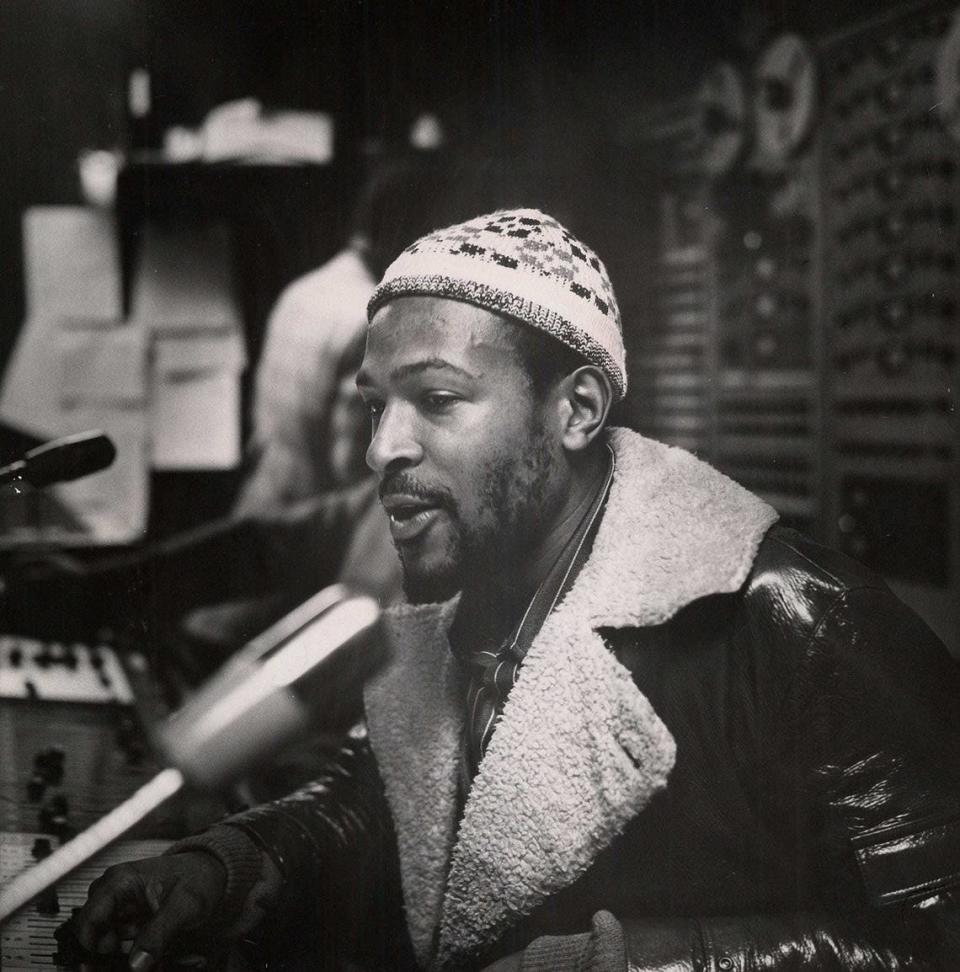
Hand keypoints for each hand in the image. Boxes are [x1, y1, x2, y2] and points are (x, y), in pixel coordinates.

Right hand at [66, 852, 226, 969]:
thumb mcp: (184, 906)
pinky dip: (136, 950)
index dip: (93, 948)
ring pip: (108, 941)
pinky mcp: (128, 916)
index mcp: (120, 882)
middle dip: (112, 954)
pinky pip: (123, 941)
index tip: (109, 963)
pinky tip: (157, 954)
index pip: (87, 921)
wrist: (213, 871)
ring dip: (127, 954)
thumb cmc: (199, 878)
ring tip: (156, 956)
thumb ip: (159, 934)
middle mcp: (113, 892)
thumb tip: (135, 965)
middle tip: (138, 961)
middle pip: (94, 934)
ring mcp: (120, 905)